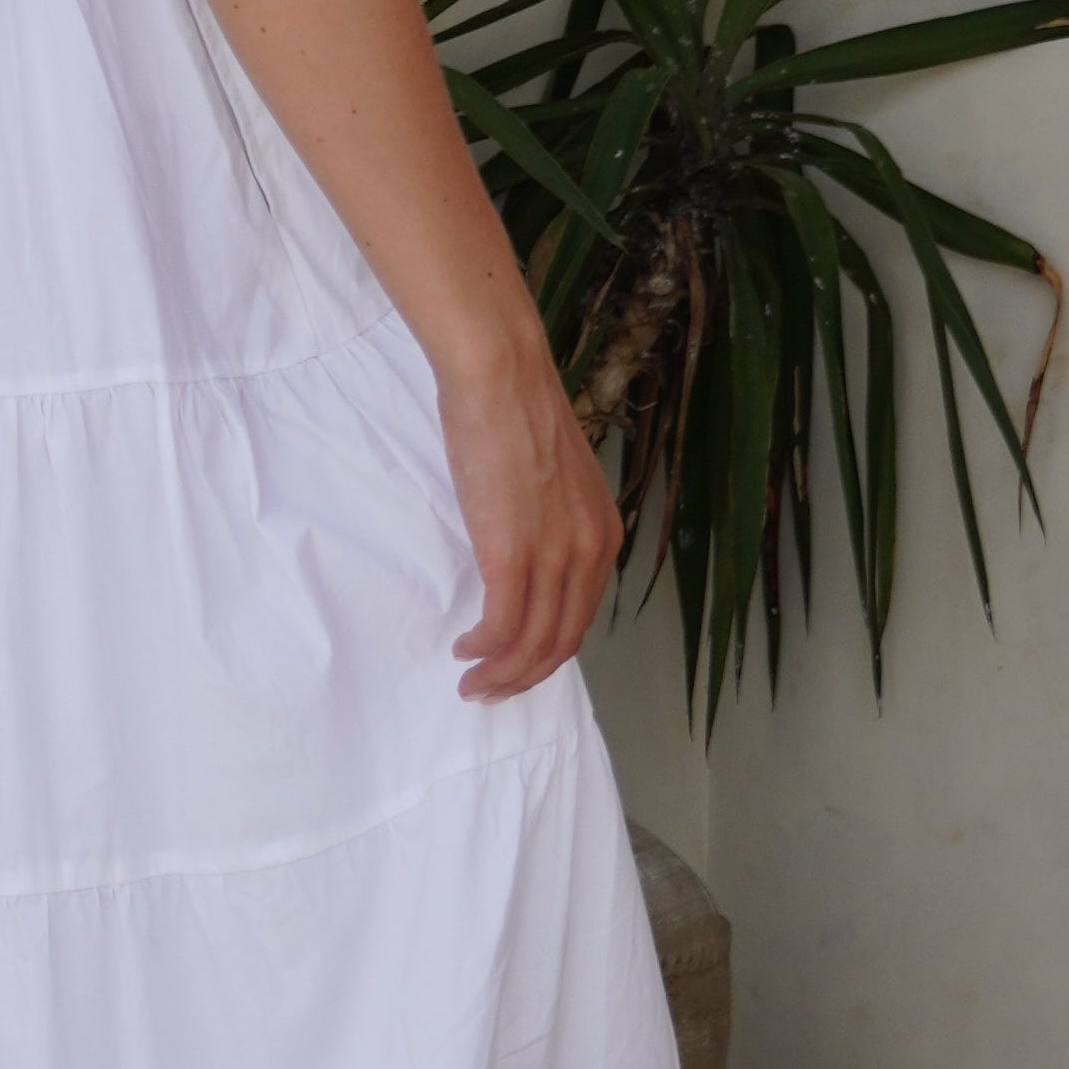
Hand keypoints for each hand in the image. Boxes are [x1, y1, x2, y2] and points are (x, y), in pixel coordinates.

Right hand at [434, 338, 621, 700]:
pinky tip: (465, 649)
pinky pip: (503, 623)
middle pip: (561, 641)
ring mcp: (554, 554)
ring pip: (534, 642)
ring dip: (500, 673)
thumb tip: (524, 549)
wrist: (500, 377)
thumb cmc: (515, 414)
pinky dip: (484, 647)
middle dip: (524, 677)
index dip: (547, 652)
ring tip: (471, 683)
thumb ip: (550, 522)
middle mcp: (589, 552)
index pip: (580, 617)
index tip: (515, 664)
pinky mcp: (512, 552)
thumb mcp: (552, 480)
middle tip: (488, 691)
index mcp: (602, 535)